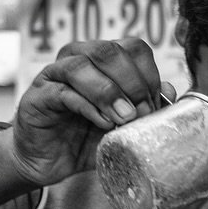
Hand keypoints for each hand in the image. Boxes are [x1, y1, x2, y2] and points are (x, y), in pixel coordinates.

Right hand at [8, 38, 172, 185]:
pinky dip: (88, 107)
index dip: (149, 74)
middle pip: (108, 51)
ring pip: (82, 66)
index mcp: (101, 59)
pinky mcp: (37, 96)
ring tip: (123, 118)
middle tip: (141, 113)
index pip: (132, 47)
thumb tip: (170, 91)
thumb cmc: (84, 138)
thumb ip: (144, 108)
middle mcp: (76, 58)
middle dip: (132, 82)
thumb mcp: (122, 125)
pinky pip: (64, 92)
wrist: (47, 161)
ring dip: (109, 92)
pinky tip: (102, 123)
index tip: (155, 106)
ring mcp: (53, 74)